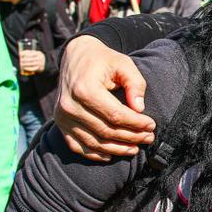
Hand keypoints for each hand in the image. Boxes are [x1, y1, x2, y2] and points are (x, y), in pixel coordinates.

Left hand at [19, 50, 45, 73]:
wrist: (45, 63)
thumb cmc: (36, 57)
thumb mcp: (34, 53)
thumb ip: (28, 52)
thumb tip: (20, 53)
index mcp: (38, 53)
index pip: (30, 53)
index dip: (24, 54)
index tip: (19, 54)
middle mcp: (40, 58)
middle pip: (30, 59)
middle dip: (23, 60)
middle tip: (19, 60)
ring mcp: (40, 63)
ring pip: (30, 64)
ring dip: (24, 64)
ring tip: (20, 64)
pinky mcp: (40, 68)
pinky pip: (32, 68)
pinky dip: (27, 68)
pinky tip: (24, 68)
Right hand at [54, 36, 155, 161]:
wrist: (76, 56)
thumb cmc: (103, 60)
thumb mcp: (123, 63)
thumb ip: (135, 83)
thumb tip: (140, 109)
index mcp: (85, 89)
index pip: (116, 115)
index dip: (136, 124)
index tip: (152, 125)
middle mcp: (70, 106)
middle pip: (106, 131)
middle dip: (131, 137)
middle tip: (149, 138)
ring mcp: (62, 117)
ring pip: (94, 142)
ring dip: (117, 149)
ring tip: (136, 148)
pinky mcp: (59, 123)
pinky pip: (77, 146)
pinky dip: (95, 154)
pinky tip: (112, 155)